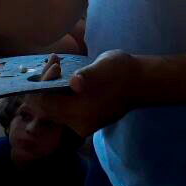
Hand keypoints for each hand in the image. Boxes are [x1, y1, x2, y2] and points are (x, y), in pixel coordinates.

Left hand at [28, 50, 143, 136]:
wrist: (141, 82)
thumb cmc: (122, 72)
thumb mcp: (104, 67)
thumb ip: (87, 75)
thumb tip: (75, 82)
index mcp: (79, 113)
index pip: (45, 104)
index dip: (44, 84)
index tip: (55, 65)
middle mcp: (77, 124)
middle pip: (47, 107)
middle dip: (46, 84)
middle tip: (55, 61)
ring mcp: (81, 123)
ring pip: (55, 108)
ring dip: (53, 87)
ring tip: (58, 64)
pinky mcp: (85, 119)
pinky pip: (64, 108)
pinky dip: (62, 93)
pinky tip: (66, 75)